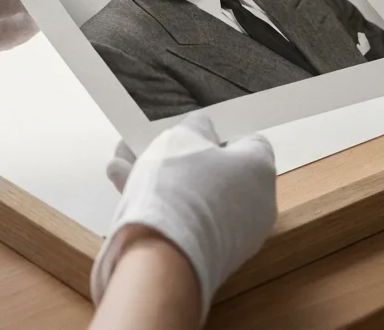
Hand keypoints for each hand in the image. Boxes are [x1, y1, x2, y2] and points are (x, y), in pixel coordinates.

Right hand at [91, 114, 276, 320]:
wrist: (165, 256)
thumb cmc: (181, 187)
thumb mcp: (183, 137)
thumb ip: (196, 127)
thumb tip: (202, 130)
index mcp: (260, 170)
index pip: (248, 143)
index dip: (218, 133)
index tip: (191, 132)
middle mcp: (255, 206)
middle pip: (215, 172)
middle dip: (176, 157)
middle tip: (149, 147)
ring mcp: (232, 236)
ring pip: (192, 197)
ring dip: (158, 179)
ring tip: (122, 166)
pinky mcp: (207, 257)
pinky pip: (184, 222)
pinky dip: (158, 207)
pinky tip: (124, 189)